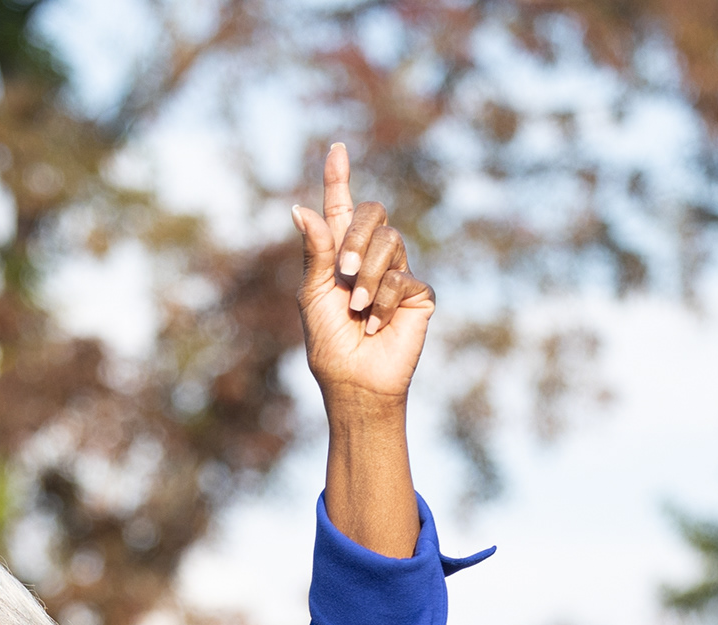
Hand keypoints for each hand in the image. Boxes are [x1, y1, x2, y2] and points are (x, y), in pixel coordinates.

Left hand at [291, 143, 429, 412]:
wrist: (355, 382)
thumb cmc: (330, 343)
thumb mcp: (313, 294)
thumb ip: (315, 252)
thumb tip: (299, 208)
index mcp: (340, 254)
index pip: (342, 207)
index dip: (338, 178)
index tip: (336, 147)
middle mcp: (371, 256)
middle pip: (374, 214)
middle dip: (356, 238)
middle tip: (343, 273)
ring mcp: (397, 272)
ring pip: (391, 243)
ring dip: (368, 277)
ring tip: (358, 309)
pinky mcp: (418, 295)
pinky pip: (404, 278)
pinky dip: (384, 303)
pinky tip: (376, 325)